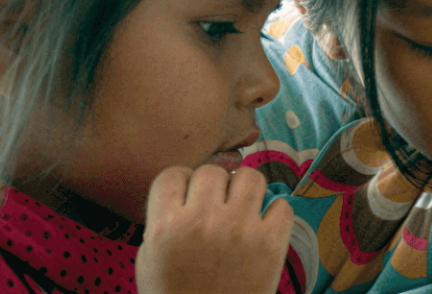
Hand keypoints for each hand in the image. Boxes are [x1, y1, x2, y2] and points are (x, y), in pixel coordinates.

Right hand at [136, 165, 293, 293]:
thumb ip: (163, 221)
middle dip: (214, 186)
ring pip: (250, 176)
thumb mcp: (149, 261)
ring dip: (246, 189)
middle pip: (212, 171)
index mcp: (165, 228)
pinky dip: (275, 213)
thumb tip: (186, 190)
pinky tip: (264, 228)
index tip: (188, 196)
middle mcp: (202, 222)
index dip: (182, 183)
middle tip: (217, 206)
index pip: (172, 174)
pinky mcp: (271, 243)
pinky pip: (281, 204)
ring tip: (243, 208)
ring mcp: (239, 230)